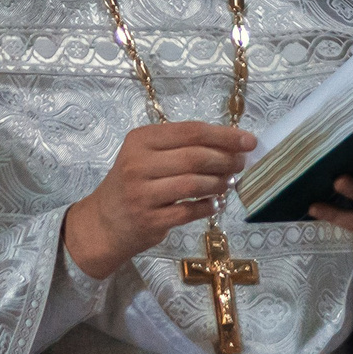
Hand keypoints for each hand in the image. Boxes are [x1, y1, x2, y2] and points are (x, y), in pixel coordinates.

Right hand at [63, 123, 257, 280]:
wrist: (103, 222)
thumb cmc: (133, 184)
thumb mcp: (147, 156)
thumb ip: (182, 148)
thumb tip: (231, 147)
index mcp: (140, 140)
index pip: (190, 131)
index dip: (224, 135)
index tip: (249, 141)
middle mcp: (138, 164)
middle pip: (194, 156)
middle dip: (226, 159)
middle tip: (241, 164)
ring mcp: (142, 194)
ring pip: (194, 184)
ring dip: (219, 183)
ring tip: (229, 183)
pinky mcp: (150, 220)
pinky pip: (189, 210)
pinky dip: (208, 206)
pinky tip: (214, 203)